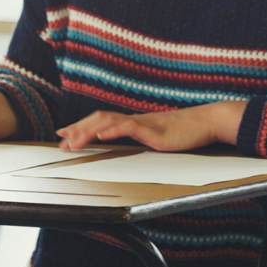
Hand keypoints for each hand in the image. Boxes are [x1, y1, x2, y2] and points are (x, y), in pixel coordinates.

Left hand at [56, 102, 245, 150]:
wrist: (206, 123)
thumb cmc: (185, 132)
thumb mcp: (158, 139)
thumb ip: (143, 140)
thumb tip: (131, 146)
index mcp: (133, 123)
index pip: (101, 121)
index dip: (81, 127)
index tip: (64, 134)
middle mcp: (134, 120)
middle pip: (98, 119)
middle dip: (77, 130)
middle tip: (60, 141)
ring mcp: (143, 123)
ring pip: (108, 121)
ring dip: (88, 131)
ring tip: (72, 141)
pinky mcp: (153, 131)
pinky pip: (129, 127)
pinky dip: (113, 130)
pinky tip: (101, 135)